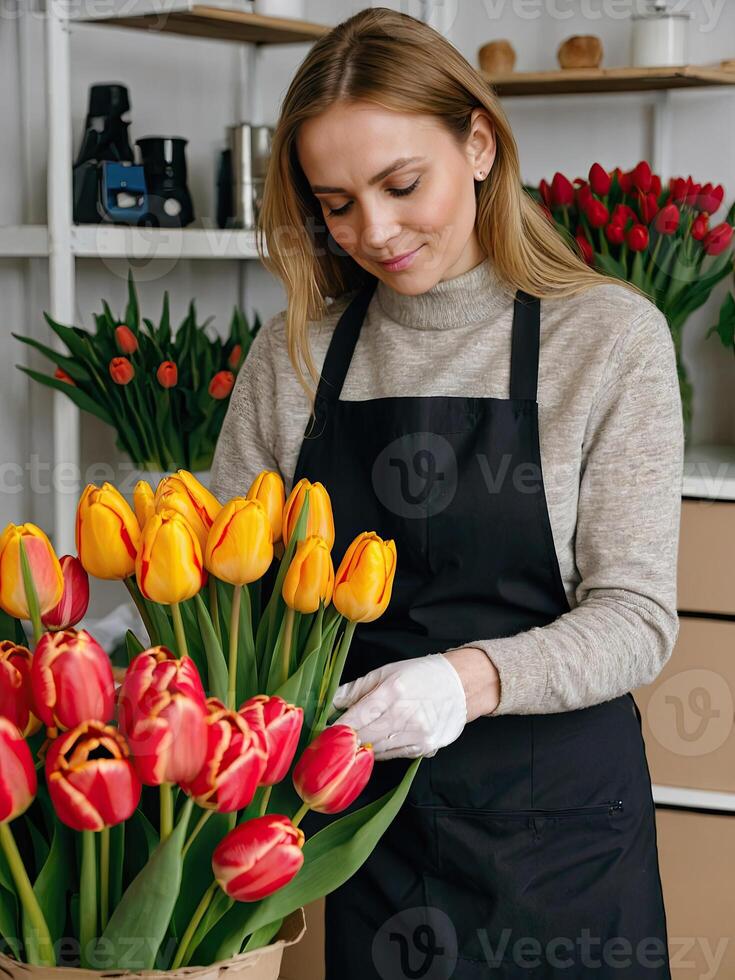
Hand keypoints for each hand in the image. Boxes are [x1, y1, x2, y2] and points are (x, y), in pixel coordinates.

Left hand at [330, 654, 467, 760]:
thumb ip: (356, 688)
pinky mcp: (424, 749)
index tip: (323, 732)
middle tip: (332, 741)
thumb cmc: (421, 675)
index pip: (356, 718)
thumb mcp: (386, 672)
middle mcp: (404, 715)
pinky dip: (381, 751)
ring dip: (362, 749)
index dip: (337, 728)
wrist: (462, 685)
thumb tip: (331, 703)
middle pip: (364, 738)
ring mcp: (416, 735)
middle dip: (345, 741)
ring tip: (352, 743)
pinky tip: (378, 742)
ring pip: (376, 751)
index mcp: (392, 692)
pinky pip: (393, 756)